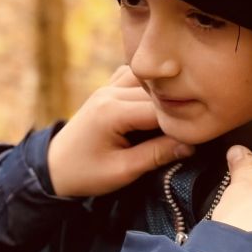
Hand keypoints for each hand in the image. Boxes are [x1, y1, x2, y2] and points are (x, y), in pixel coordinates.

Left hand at [46, 67, 193, 197]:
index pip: (160, 109)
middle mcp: (110, 92)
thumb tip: (191, 145)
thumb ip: (157, 155)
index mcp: (112, 111)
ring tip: (176, 117)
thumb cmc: (85, 173)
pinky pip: (135, 77)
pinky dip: (149, 87)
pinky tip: (158, 103)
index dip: (182, 123)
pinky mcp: (107, 89)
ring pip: (148, 81)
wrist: (53, 168)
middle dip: (176, 109)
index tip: (198, 138)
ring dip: (164, 96)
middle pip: (157, 93)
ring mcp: (108, 87)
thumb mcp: (122, 171)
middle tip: (193, 129)